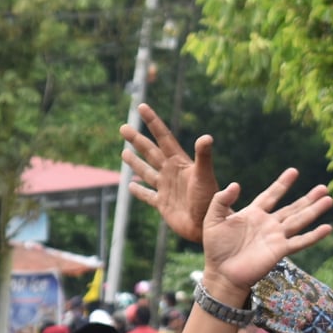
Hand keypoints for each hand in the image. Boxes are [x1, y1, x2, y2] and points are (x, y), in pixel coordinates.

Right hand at [121, 103, 217, 242]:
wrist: (207, 224)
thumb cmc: (209, 200)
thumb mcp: (205, 176)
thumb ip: (204, 156)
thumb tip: (206, 137)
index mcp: (179, 163)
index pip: (163, 137)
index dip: (152, 122)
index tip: (141, 107)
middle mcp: (171, 173)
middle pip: (150, 152)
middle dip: (136, 140)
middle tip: (123, 128)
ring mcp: (165, 188)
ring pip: (147, 171)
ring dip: (135, 162)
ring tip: (123, 153)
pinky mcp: (162, 204)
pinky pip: (148, 196)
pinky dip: (139, 191)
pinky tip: (131, 186)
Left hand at [199, 168, 332, 295]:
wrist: (221, 272)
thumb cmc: (215, 248)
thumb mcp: (213, 219)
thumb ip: (221, 200)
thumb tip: (235, 184)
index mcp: (253, 214)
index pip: (271, 195)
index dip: (282, 184)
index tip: (294, 171)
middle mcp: (268, 224)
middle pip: (292, 207)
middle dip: (308, 198)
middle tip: (323, 187)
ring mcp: (275, 237)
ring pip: (300, 220)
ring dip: (314, 210)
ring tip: (329, 200)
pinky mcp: (279, 251)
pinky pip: (300, 241)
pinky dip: (314, 236)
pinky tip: (327, 228)